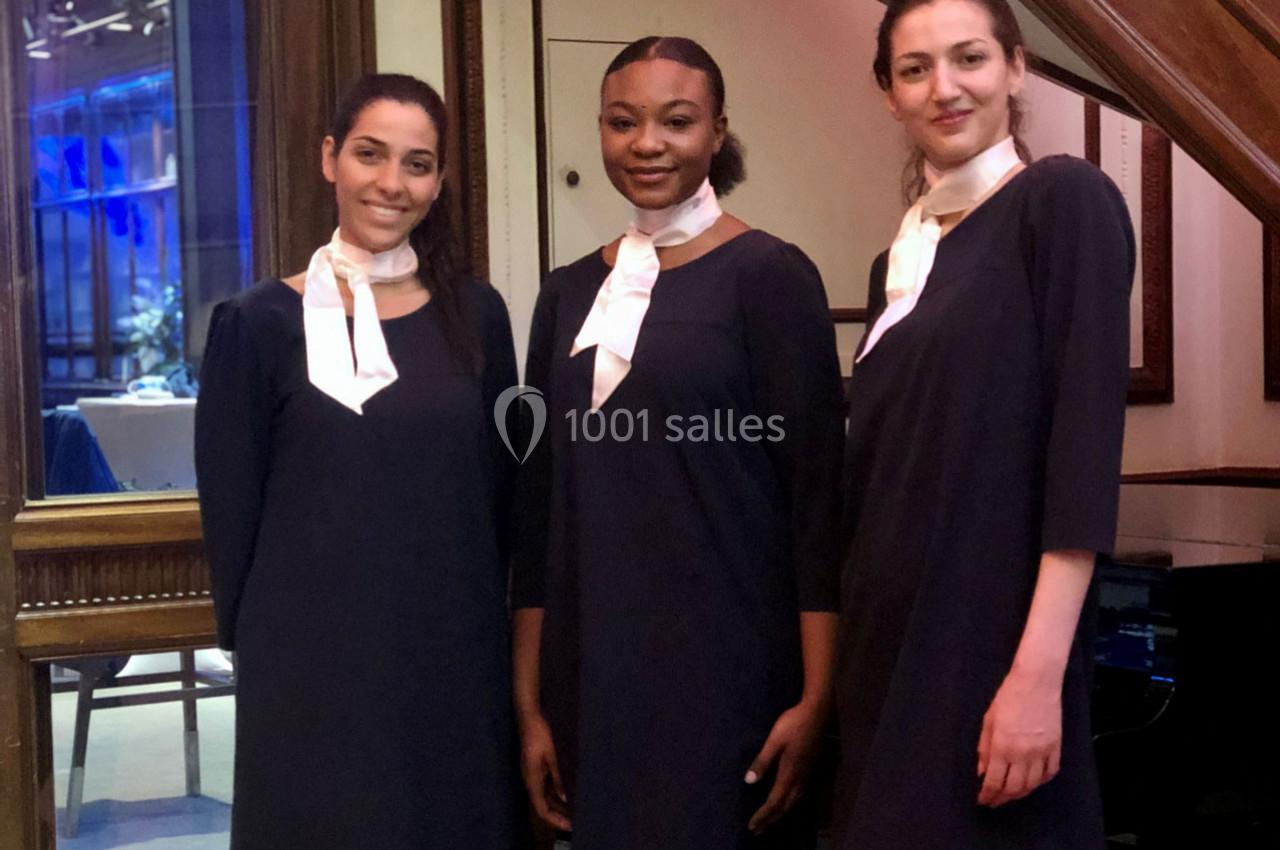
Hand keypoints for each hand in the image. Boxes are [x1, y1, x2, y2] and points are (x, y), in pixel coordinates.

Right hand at [518, 711, 570, 831]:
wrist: (529, 714)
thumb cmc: (540, 732)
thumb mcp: (553, 754)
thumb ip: (558, 776)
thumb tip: (565, 798)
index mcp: (532, 778)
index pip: (541, 808)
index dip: (555, 819)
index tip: (570, 826)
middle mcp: (530, 778)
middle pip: (543, 804)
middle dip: (558, 815)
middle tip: (576, 820)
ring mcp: (532, 772)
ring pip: (544, 796)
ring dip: (558, 804)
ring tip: (574, 809)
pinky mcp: (536, 765)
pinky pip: (545, 785)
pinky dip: (556, 792)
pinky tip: (568, 792)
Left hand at [745, 700, 825, 833]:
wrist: (816, 713)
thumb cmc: (792, 724)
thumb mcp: (773, 741)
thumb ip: (762, 762)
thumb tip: (749, 782)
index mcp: (789, 773)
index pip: (774, 802)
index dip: (763, 815)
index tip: (752, 826)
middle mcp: (799, 778)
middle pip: (784, 806)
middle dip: (770, 819)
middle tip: (757, 830)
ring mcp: (806, 774)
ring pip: (793, 801)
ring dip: (780, 813)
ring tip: (769, 820)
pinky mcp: (809, 768)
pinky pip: (798, 794)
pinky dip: (789, 803)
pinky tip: (786, 801)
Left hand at [976, 666, 1062, 806]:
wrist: (1036, 682)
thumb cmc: (1008, 698)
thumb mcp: (988, 721)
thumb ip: (984, 748)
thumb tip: (982, 772)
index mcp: (1003, 747)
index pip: (994, 781)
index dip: (987, 795)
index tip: (982, 801)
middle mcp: (1023, 754)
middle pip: (1013, 788)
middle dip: (1002, 799)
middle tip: (994, 802)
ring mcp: (1042, 752)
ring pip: (1032, 785)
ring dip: (1020, 794)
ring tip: (1010, 795)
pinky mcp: (1056, 748)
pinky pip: (1050, 773)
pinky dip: (1040, 782)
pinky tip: (1032, 783)